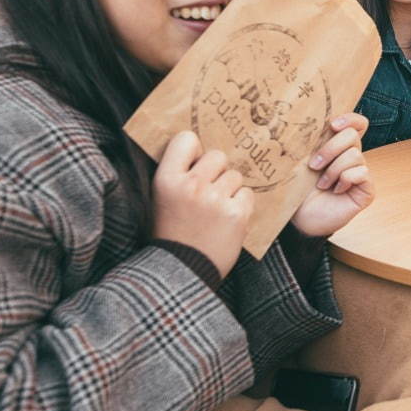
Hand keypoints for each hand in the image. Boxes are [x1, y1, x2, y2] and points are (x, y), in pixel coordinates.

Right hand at [153, 131, 253, 278]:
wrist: (183, 271)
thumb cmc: (173, 232)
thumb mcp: (162, 198)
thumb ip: (179, 173)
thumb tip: (202, 148)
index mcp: (167, 179)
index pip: (186, 139)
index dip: (194, 150)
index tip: (195, 164)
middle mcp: (191, 185)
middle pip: (217, 155)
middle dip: (217, 171)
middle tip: (208, 192)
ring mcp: (215, 199)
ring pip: (235, 176)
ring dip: (230, 190)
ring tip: (216, 210)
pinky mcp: (236, 213)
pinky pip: (247, 194)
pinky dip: (241, 205)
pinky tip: (227, 219)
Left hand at [291, 113, 373, 237]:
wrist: (301, 219)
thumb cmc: (299, 190)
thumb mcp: (301, 162)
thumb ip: (310, 143)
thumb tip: (306, 121)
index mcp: (339, 146)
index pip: (357, 123)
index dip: (349, 118)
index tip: (332, 124)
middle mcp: (353, 156)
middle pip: (352, 135)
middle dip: (330, 148)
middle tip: (313, 165)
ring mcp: (361, 173)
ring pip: (355, 155)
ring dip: (333, 169)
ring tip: (322, 184)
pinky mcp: (367, 189)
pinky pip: (362, 173)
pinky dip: (345, 180)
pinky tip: (336, 190)